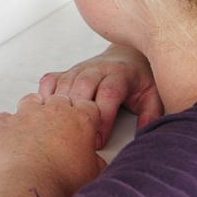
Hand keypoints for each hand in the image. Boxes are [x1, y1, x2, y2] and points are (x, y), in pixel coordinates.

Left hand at [0, 93, 105, 196]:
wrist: (29, 188)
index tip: (80, 127)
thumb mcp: (92, 173)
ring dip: (33, 113)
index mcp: (79, 119)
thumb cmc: (60, 181)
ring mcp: (27, 114)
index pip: (87, 106)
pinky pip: (5, 118)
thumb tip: (94, 162)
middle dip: (58, 112)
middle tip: (56, 133)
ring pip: (31, 101)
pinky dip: (8, 128)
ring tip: (33, 132)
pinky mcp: (4, 124)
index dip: (84, 116)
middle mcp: (53, 111)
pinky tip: (11, 141)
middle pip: (59, 99)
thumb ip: (94, 160)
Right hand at [38, 44, 162, 148]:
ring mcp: (79, 69)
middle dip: (78, 113)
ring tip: (59, 130)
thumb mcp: (151, 95)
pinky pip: (50, 81)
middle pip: (82, 86)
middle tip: (77, 137)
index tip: (99, 140)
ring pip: (64, 85)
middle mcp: (97, 69)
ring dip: (60, 107)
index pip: (109, 93)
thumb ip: (150, 113)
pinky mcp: (66, 72)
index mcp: (120, 74)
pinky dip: (45, 95)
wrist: (126, 55)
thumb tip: (143, 133)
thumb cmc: (138, 80)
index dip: (103, 118)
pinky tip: (45, 112)